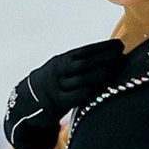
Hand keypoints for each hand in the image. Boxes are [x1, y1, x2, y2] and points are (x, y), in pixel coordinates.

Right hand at [3, 39, 126, 148]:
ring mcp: (57, 87)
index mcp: (62, 61)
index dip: (103, 48)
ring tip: (115, 68)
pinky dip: (86, 91)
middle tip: (121, 54)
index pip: (85, 52)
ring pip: (80, 78)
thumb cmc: (54, 86)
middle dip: (104, 58)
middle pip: (84, 63)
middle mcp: (59, 71)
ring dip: (99, 73)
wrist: (26, 103)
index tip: (119, 45)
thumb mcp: (62, 71)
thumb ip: (80, 66)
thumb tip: (108, 60)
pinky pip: (73, 97)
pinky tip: (99, 88)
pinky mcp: (56, 103)